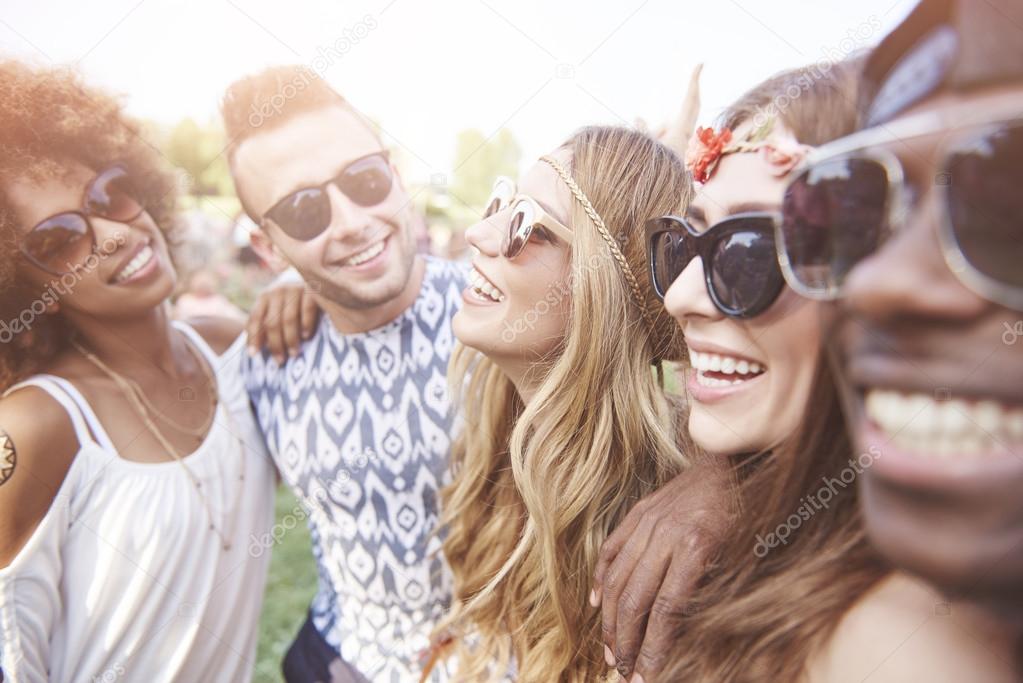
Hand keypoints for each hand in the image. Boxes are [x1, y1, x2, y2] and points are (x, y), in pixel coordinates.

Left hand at [246, 283, 320, 362]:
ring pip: (288, 319)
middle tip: (280, 361)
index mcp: (265, 296)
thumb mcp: (279, 309)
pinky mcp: (312, 290)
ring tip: (294, 353)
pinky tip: (306, 336)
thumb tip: (258, 352)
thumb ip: (270, 324)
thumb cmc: (296, 303)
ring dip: (290, 339)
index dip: (253, 337)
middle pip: (272, 322)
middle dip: (275, 344)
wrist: (320, 280)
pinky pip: (307, 310)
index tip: (254, 355)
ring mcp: (295, 289)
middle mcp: (278, 291)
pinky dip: (306, 324)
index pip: (255, 319)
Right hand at [592, 455, 731, 681]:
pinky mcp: (641, 511)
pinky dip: (602, 577)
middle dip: (626, 642)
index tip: (646, 677)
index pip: (665, 611)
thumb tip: (691, 636)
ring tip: (610, 649)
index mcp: (696, 547)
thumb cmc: (754, 510)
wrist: (742, 457)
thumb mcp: (749, 553)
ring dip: (611, 619)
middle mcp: (666, 534)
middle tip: (622, 671)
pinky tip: (598, 602)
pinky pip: (612, 548)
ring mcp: (649, 521)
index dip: (653, 649)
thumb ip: (718, 590)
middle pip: (635, 600)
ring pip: (618, 578)